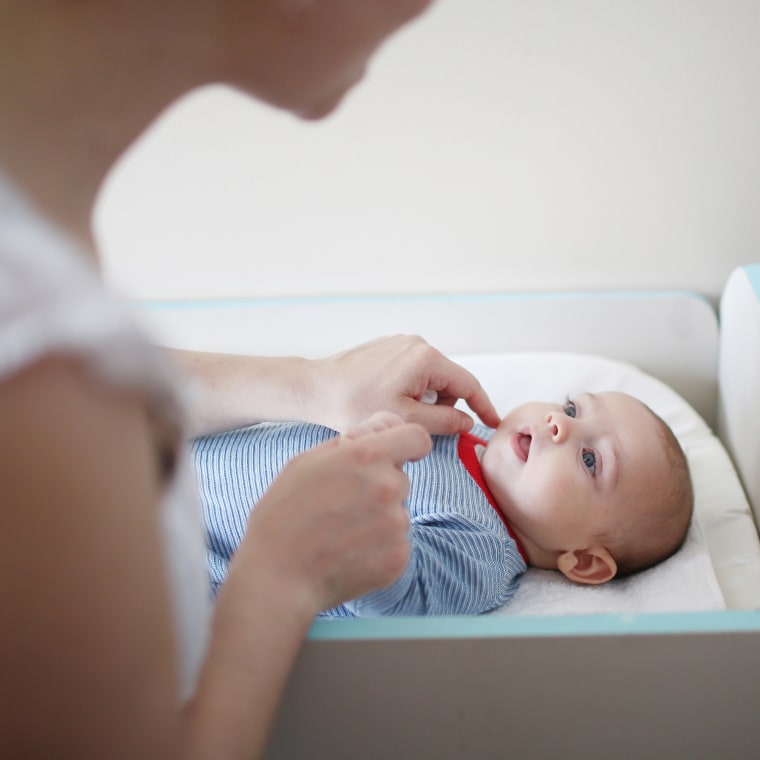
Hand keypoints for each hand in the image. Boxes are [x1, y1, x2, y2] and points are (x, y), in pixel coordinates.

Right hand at [235, 414, 431, 612]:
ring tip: (339, 534)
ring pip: (397, 513)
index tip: (401, 455)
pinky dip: (378, 548)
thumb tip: (380, 431)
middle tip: (342, 505)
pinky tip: (347, 553)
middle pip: (401, 479)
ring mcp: (396, 525)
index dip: (409, 445)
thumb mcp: (307, 462)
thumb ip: (350, 442)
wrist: (277, 577)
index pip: (417, 438)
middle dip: (379, 486)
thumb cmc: (283, 515)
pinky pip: (396, 543)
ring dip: (378, 519)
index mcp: (366, 456)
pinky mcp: (398, 557)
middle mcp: (388, 487)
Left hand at [308, 335, 499, 433]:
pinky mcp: (387, 348)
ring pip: (429, 378)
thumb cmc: (352, 403)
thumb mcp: (405, 419)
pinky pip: (412, 371)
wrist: (315, 388)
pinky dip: (408, 389)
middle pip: (448, 381)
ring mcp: (401, 343)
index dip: (483, 406)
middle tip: (417, 424)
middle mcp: (417, 344)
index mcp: (426, 358)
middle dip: (441, 406)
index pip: (468, 384)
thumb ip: (444, 421)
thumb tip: (466, 422)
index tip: (493, 423)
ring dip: (422, 399)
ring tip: (394, 411)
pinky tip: (385, 399)